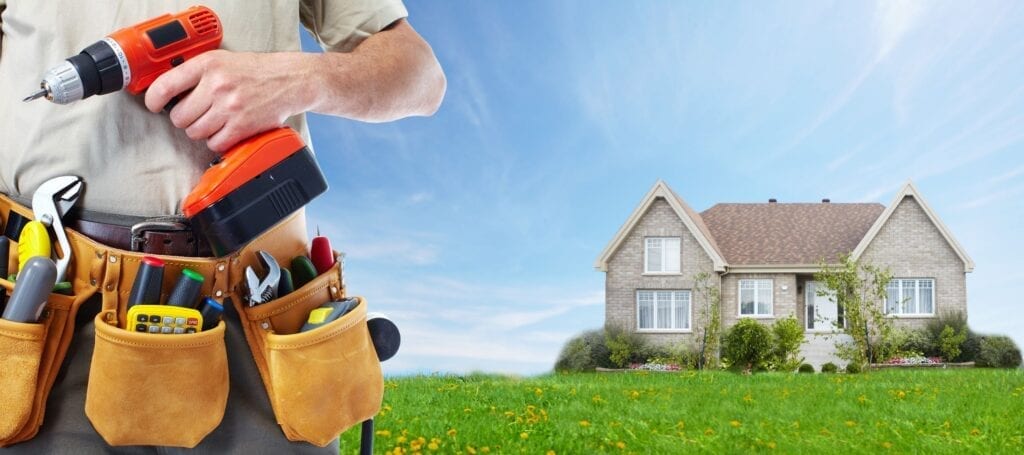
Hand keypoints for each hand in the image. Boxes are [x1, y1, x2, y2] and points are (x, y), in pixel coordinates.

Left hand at [145, 50, 311, 152]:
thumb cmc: (254, 71)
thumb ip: (195, 73)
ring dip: (201, 131)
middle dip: (184, 118)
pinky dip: (217, 141)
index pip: (165, 86)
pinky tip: (225, 130)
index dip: (152, 100)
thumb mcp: (222, 60)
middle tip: (195, 114)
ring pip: (195, 133)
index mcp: (207, 65)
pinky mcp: (242, 126)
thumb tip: (165, 92)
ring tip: (213, 121)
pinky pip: (214, 144)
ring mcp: (230, 107)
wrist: (289, 80)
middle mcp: (217, 85)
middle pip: (179, 116)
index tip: (153, 105)